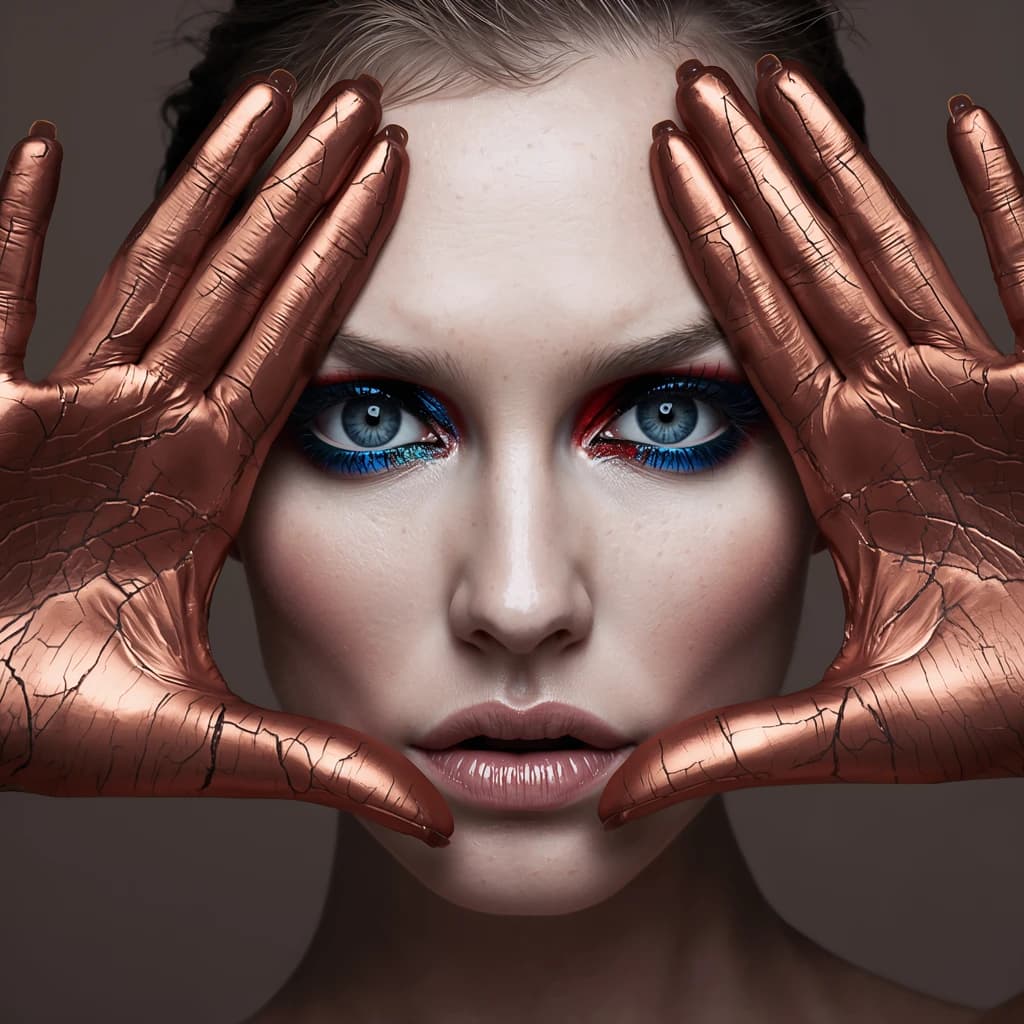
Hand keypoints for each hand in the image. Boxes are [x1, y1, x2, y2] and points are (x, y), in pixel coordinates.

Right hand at [0, 71, 451, 846]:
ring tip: (260, 103)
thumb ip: (322, 767)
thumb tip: (436, 812)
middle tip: (364, 104)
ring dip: (199, 184)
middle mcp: (146, 421)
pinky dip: (6, 227)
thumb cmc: (48, 726)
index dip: (350, 261)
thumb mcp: (205, 745)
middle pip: (243, 279)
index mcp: (207, 478)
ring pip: (145, 266)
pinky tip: (42, 147)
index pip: (300, 342)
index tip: (401, 184)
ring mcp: (57, 405)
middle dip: (302, 190)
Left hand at [599, 57, 1023, 826]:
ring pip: (897, 249)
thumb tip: (611, 795)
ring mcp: (981, 389)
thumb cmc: (1004, 711)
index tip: (651, 172)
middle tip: (691, 85)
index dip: (703, 251)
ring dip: (844, 167)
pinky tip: (966, 125)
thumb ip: (729, 752)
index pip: (750, 332)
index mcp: (839, 468)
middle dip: (751, 177)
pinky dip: (1005, 201)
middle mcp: (896, 410)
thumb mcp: (849, 730)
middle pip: (804, 265)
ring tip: (785, 84)